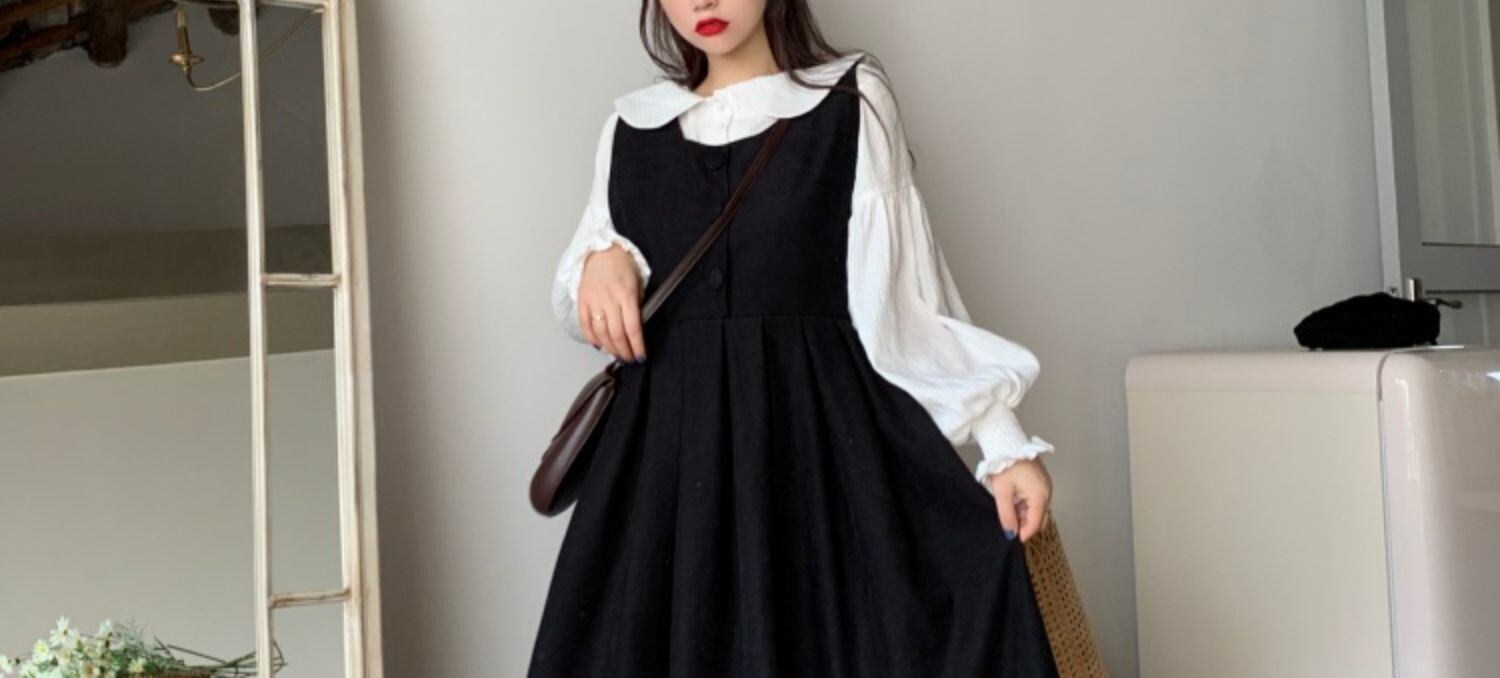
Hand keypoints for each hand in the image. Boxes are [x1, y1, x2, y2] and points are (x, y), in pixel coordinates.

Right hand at [578, 243, 646, 362]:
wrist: (603, 250)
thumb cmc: (623, 266)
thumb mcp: (638, 284)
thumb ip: (637, 306)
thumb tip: (636, 330)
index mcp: (626, 294)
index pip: (633, 328)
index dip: (637, 346)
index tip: (640, 356)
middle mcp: (609, 299)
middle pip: (616, 334)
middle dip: (624, 351)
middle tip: (629, 359)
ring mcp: (594, 301)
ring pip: (601, 333)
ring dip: (609, 348)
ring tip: (616, 355)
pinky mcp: (583, 301)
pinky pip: (586, 325)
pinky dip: (592, 338)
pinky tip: (599, 345)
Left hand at [986, 458, 1051, 543]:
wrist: (1007, 442)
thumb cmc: (1005, 463)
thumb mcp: (1002, 492)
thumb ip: (1006, 515)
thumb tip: (1010, 533)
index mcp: (1040, 495)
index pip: (1035, 523)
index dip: (1024, 533)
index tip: (1013, 539)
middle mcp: (1047, 492)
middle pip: (1039, 518)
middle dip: (1025, 525)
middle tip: (1009, 526)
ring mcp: (1046, 486)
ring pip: (1038, 510)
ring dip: (1025, 515)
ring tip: (1009, 511)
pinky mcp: (1042, 482)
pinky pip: (1037, 500)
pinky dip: (1027, 505)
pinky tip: (1014, 502)